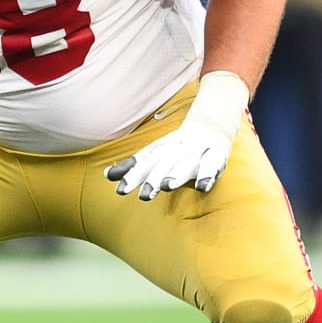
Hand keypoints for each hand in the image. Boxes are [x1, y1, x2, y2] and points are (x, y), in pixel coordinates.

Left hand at [105, 70, 248, 201]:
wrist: (209, 127)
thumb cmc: (176, 147)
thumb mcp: (153, 153)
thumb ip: (133, 165)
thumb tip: (107, 176)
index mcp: (161, 150)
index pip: (144, 163)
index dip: (133, 176)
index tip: (121, 190)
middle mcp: (176, 152)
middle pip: (163, 165)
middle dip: (153, 179)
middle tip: (144, 195)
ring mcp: (196, 154)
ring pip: (185, 165)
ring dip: (176, 175)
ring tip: (167, 186)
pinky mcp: (214, 157)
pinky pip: (211, 167)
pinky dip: (207, 176)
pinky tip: (201, 187)